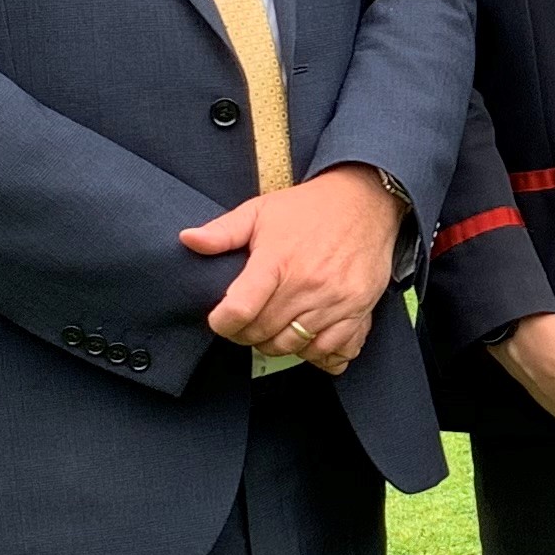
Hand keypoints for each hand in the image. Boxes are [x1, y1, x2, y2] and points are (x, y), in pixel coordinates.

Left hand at [182, 167, 403, 369]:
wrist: (366, 201)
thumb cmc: (309, 208)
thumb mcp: (260, 211)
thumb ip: (223, 231)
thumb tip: (188, 240)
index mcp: (277, 260)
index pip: (239, 311)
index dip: (222, 322)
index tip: (221, 318)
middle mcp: (307, 284)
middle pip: (263, 334)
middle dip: (246, 334)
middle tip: (246, 322)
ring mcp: (335, 300)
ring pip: (293, 346)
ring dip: (277, 343)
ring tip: (274, 327)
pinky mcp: (358, 310)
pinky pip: (331, 351)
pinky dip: (314, 352)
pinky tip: (306, 337)